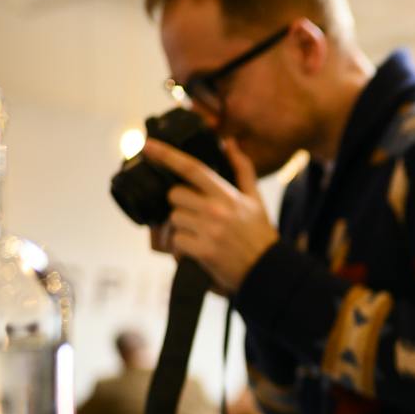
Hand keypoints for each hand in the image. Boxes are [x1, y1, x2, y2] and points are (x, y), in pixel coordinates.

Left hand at [142, 137, 278, 294]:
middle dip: (179, 205)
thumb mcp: (255, 199)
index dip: (167, 155)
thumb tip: (229, 143)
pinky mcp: (203, 251)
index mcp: (227, 195)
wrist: (267, 270)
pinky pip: (175, 242)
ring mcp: (209, 231)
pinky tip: (194, 251)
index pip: (192, 168)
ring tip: (196, 236)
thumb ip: (242, 169)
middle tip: (193, 216)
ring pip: (173, 219)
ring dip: (179, 228)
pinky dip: (180, 248)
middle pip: (175, 195)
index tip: (147, 145)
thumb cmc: (259, 234)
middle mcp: (217, 210)